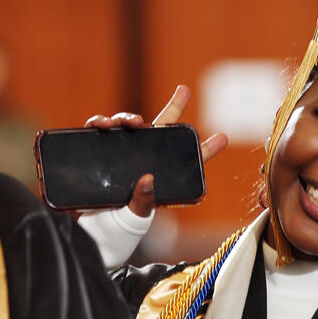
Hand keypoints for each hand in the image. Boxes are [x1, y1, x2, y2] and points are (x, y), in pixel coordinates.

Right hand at [84, 85, 227, 216]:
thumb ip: (144, 200)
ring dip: (130, 117)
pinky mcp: (100, 149)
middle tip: (185, 92)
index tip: (222, 137)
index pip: (186, 159)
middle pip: (162, 127)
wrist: (95, 226)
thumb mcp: (137, 213)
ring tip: (133, 122)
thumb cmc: (121, 222)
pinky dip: (99, 122)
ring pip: (130, 124)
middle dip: (176, 106)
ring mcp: (122, 151)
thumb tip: (148, 180)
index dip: (205, 149)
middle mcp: (144, 157)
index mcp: (160, 173)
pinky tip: (101, 125)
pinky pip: (100, 129)